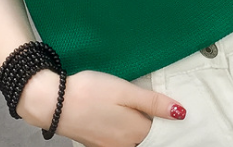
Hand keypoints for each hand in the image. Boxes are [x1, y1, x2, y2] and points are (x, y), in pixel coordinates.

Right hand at [16, 68, 185, 146]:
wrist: (51, 102)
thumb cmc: (89, 92)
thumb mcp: (125, 91)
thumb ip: (153, 102)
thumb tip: (181, 113)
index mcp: (135, 132)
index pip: (162, 132)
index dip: (169, 121)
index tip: (174, 110)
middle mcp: (124, 145)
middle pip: (147, 139)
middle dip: (156, 128)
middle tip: (159, 111)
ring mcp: (108, 146)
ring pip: (132, 141)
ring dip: (140, 130)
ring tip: (140, 112)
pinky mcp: (94, 143)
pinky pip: (118, 141)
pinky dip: (124, 132)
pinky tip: (119, 118)